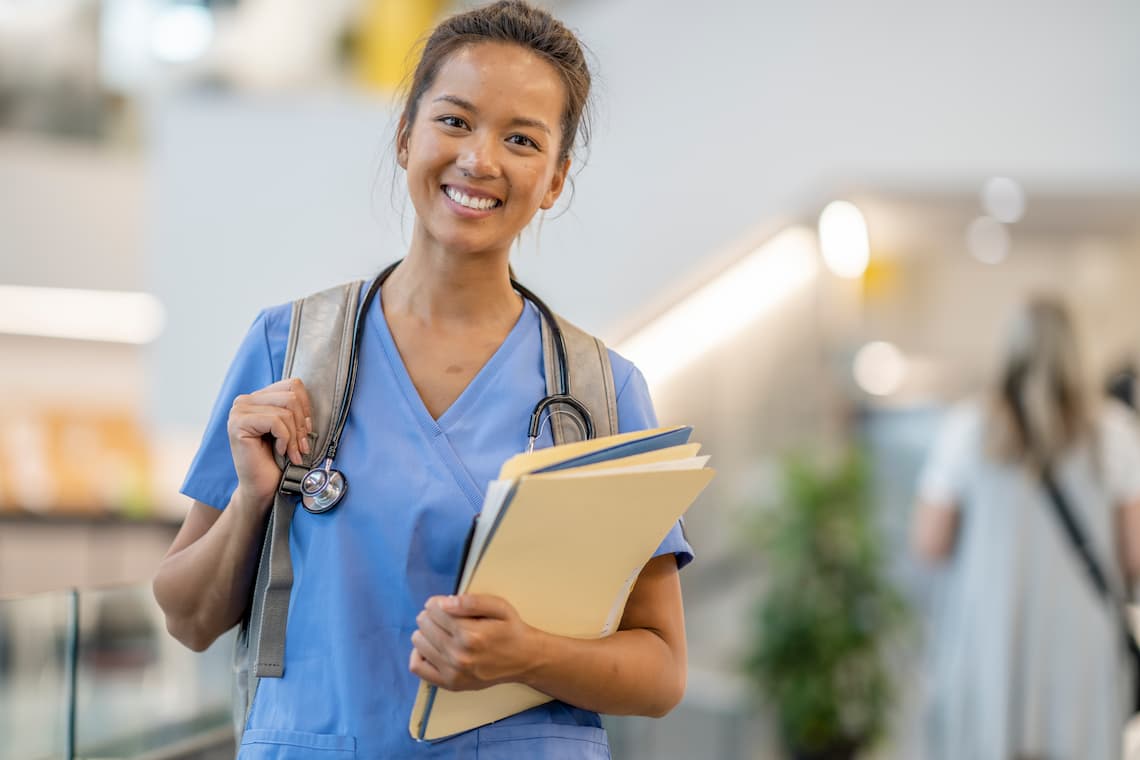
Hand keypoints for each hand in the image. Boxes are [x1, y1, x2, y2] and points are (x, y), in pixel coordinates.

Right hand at [226, 377, 312, 514]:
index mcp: (258, 398)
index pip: (293, 385)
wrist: (263, 488)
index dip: (306, 408)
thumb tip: (311, 395)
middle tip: (301, 447)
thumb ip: (295, 409)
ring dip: (294, 436)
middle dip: (302, 424)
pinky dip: (285, 439)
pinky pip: (276, 421)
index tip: (306, 432)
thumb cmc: (278, 460)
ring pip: (285, 409)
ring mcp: (238, 411)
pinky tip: (280, 452)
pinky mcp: (238, 423)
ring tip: (293, 453)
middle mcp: (245, 400)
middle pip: (291, 396)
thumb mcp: (291, 428)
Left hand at [409, 594, 539, 690]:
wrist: (524, 659)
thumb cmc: (511, 630)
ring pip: (419, 642)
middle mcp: (459, 656)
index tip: (446, 603)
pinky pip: (417, 666)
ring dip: (426, 632)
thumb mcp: (499, 606)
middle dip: (432, 615)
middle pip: (424, 625)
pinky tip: (432, 647)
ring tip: (441, 630)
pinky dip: (419, 652)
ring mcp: (453, 672)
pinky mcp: (450, 683)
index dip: (437, 602)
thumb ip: (471, 602)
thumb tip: (444, 602)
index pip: (434, 610)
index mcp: (471, 634)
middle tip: (445, 616)